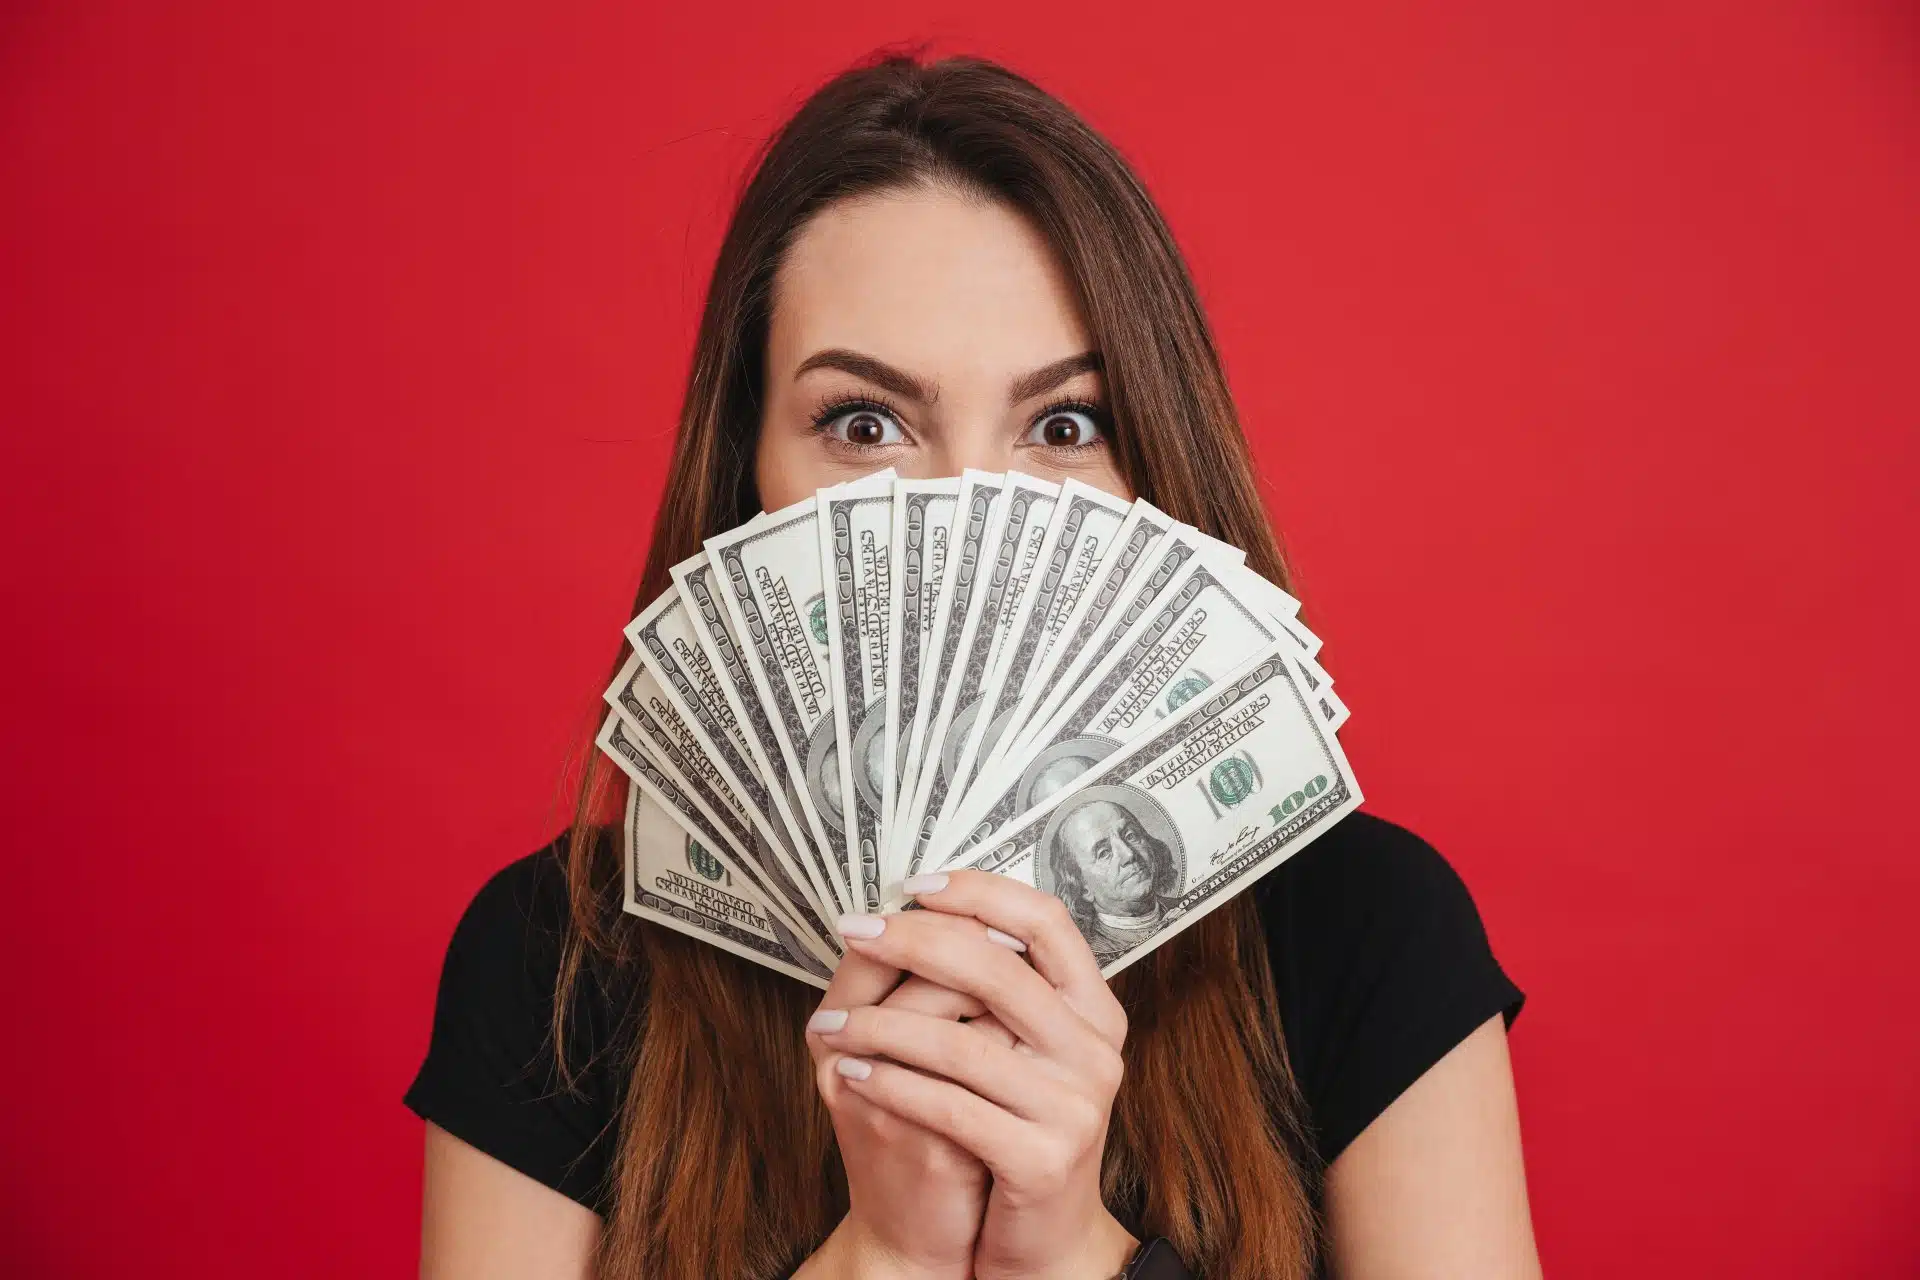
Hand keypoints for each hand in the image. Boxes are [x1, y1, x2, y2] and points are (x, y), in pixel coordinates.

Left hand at [813, 871, 1138, 1279]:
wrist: (1043, 1240)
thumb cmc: (1019, 1129)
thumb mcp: (1026, 1051)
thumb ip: (1001, 988)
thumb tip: (928, 911)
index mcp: (1095, 1009)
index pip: (1045, 921)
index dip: (979, 892)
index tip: (916, 886)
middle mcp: (1096, 1051)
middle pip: (997, 970)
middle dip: (913, 943)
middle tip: (855, 931)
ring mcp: (1075, 1107)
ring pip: (960, 1044)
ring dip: (880, 1027)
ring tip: (832, 1023)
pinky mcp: (1041, 1160)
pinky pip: (947, 1108)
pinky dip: (890, 1085)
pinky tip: (851, 1073)